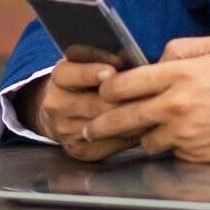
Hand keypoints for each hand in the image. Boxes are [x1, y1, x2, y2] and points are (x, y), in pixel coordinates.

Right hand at [18, 58, 140, 161]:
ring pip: (104, 126)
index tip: (111, 71)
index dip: (89, 73)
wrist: (62, 112)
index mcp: (59, 77)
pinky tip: (142, 128)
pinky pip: (109, 144)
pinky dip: (128, 136)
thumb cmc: (87, 82)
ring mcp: (64, 129)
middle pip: (93, 104)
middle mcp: (56, 104)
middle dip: (123, 100)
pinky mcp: (77, 149)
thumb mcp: (89, 63)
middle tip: (149, 94)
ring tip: (153, 111)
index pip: (69, 74)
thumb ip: (106, 60)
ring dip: (131, 120)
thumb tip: (132, 60)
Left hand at [90, 36, 209, 161]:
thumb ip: (180, 49)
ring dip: (142, 135)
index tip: (102, 91)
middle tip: (89, 128)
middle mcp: (177, 105)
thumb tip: (154, 60)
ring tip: (140, 131)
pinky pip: (170, 152)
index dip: (107, 88)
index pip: (125, 83)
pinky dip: (169, 146)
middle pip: (123, 117)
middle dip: (101, 123)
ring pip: (145, 139)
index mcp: (180, 74)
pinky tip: (174, 138)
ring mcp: (186, 133)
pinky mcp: (196, 155)